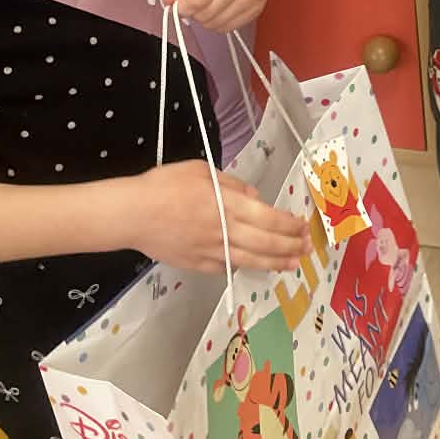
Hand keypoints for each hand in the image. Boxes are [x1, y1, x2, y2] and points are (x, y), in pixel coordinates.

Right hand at [128, 161, 307, 272]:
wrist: (132, 214)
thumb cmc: (165, 185)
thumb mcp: (202, 171)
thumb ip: (232, 185)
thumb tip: (254, 198)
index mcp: (227, 205)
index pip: (269, 219)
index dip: (289, 224)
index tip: (302, 226)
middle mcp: (225, 231)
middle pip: (266, 243)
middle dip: (290, 246)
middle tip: (307, 248)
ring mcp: (212, 251)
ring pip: (251, 260)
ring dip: (276, 262)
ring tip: (293, 264)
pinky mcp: (198, 264)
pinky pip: (227, 267)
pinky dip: (245, 266)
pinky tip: (256, 266)